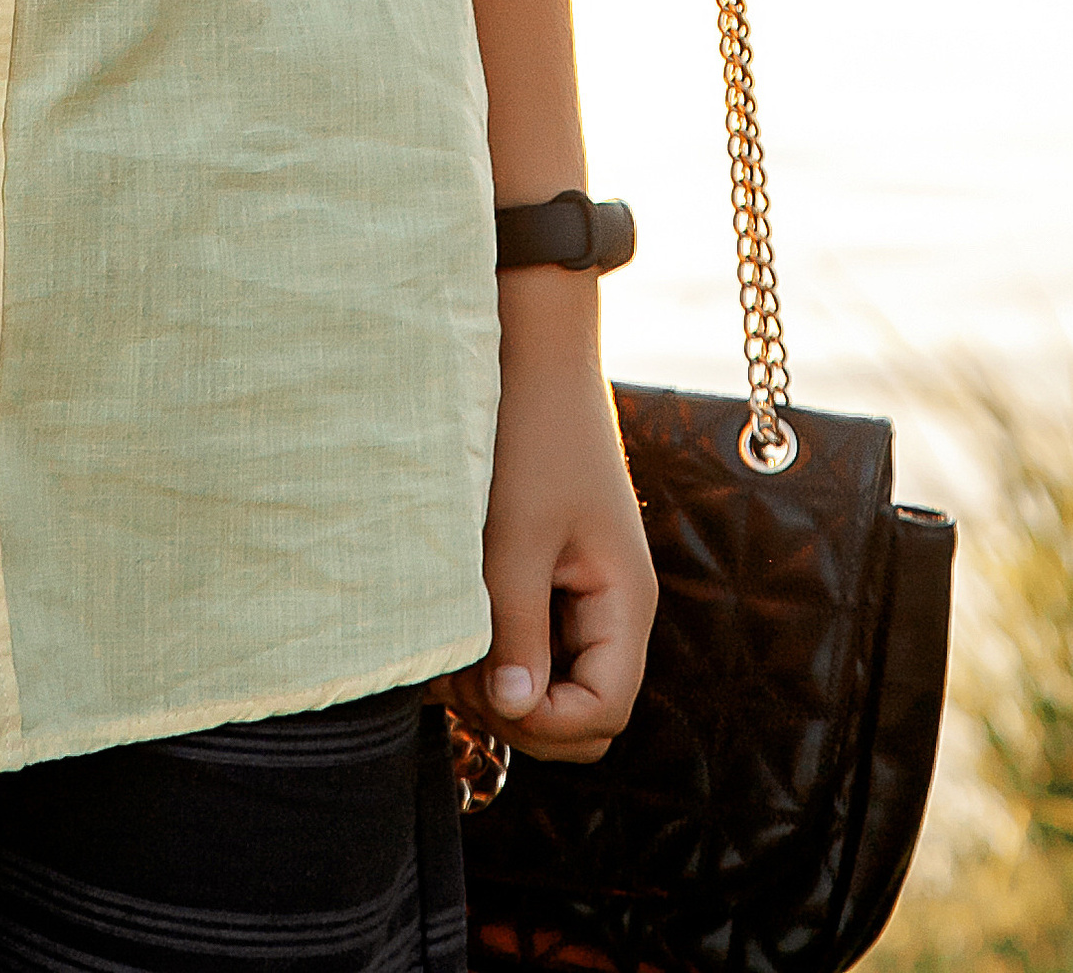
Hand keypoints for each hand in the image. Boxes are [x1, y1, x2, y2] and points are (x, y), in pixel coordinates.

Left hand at [444, 279, 656, 764]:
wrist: (532, 352)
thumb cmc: (529, 435)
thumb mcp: (517, 535)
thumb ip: (517, 628)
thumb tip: (513, 711)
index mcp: (625, 601)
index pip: (604, 712)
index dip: (545, 719)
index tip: (488, 683)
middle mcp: (614, 608)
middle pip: (583, 716)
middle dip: (521, 714)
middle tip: (460, 671)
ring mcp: (584, 595)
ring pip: (552, 685)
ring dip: (501, 685)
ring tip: (447, 645)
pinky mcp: (553, 578)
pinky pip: (533, 645)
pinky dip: (496, 650)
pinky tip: (453, 622)